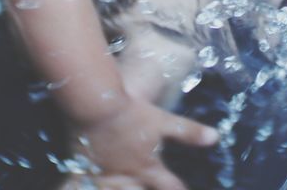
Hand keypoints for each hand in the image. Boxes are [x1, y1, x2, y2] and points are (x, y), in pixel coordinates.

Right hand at [61, 94, 218, 189]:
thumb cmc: (132, 112)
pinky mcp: (81, 169)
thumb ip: (190, 132)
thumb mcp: (165, 121)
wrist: (98, 105)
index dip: (178, 189)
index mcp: (148, 167)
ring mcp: (103, 176)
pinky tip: (70, 189)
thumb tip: (216, 137)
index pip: (170, 185)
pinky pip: (75, 188)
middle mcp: (126, 177)